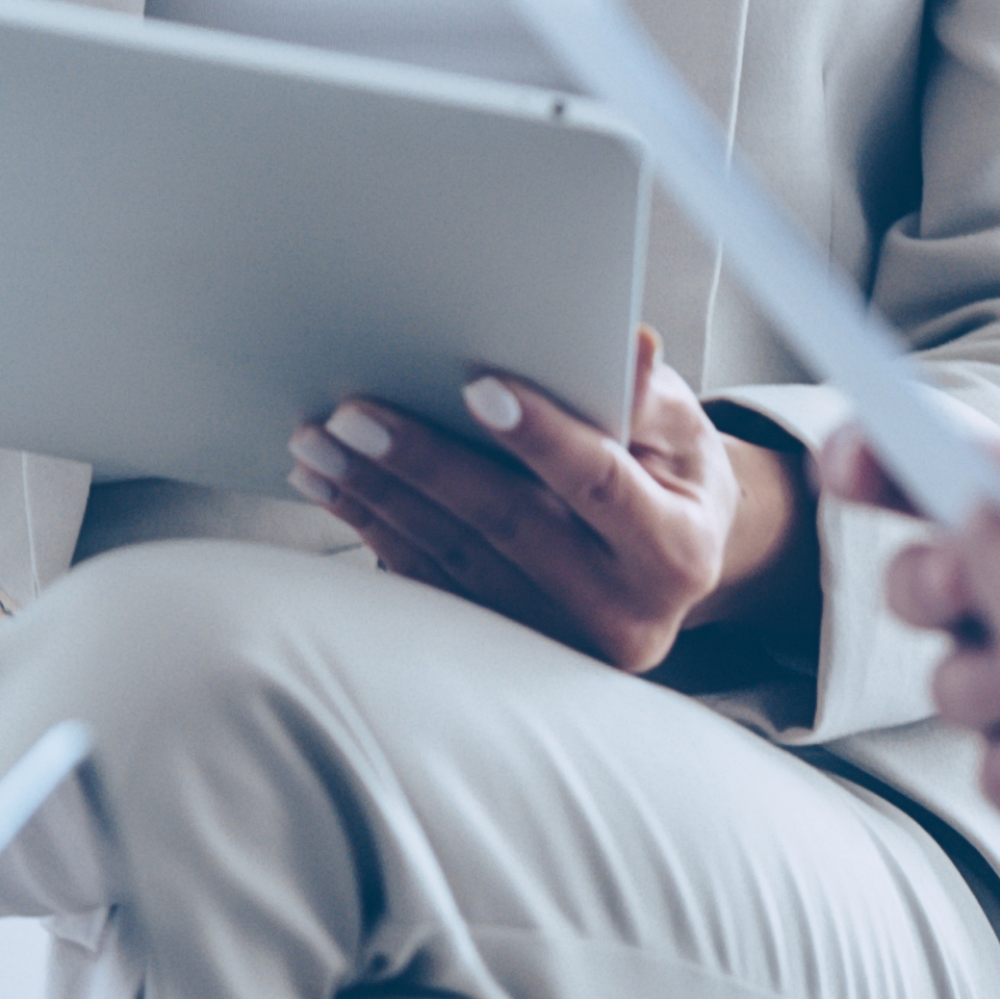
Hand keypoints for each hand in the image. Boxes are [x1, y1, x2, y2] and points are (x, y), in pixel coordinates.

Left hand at [289, 328, 812, 676]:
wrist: (675, 565)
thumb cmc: (672, 473)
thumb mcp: (681, 431)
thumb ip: (651, 396)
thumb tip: (633, 345)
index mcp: (675, 552)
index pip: (598, 483)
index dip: (539, 436)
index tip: (475, 384)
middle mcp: (622, 614)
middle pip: (508, 525)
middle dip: (423, 463)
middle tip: (351, 413)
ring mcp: (559, 643)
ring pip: (454, 560)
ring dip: (376, 496)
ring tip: (318, 441)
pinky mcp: (509, 652)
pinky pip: (429, 587)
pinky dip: (374, 529)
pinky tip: (332, 483)